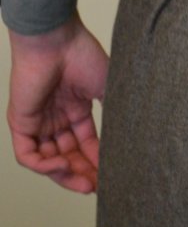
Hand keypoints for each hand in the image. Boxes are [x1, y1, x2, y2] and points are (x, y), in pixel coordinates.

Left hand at [6, 10, 109, 192]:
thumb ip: (114, 111)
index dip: (96, 161)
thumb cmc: (82, 55)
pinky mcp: (20, 123)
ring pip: (48, 160)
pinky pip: (28, 155)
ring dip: (64, 174)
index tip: (110, 175)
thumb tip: (129, 136)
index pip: (85, 143)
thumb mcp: (107, 86)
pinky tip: (63, 165)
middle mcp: (56, 117)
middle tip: (96, 187)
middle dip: (82, 173)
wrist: (57, 40)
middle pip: (67, 156)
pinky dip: (44, 166)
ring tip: (83, 181)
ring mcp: (37, 121)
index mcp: (75, 107)